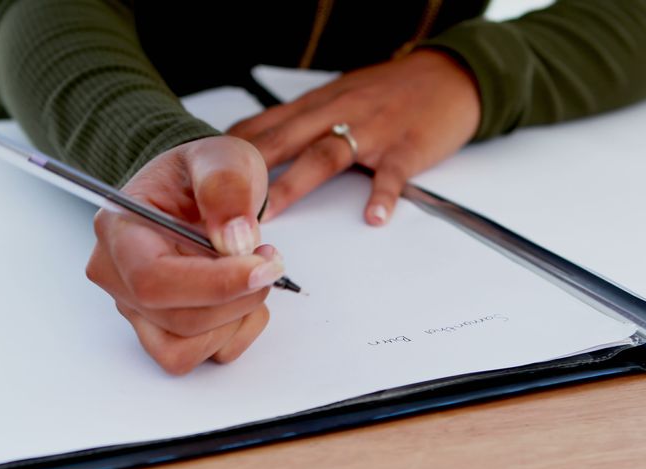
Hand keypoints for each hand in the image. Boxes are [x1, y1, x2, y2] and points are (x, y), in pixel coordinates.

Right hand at [85, 136, 283, 374]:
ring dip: (235, 320)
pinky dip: (232, 335)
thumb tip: (233, 239)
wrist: (199, 191)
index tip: (262, 266)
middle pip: (177, 319)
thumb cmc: (201, 174)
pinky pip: (196, 358)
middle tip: (267, 260)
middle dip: (239, 297)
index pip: (153, 279)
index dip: (215, 284)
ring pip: (184, 349)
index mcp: (119, 229)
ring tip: (251, 276)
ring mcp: (136, 309)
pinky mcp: (159, 331)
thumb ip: (226, 186)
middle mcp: (117, 276)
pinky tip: (242, 298)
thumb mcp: (221, 156)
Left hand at [228, 49, 480, 224]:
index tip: (199, 180)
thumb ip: (293, 123)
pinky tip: (373, 216)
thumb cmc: (386, 93)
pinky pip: (392, 173)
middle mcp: (336, 114)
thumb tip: (245, 144)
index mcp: (314, 106)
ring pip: (326, 155)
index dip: (229, 154)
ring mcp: (371, 130)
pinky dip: (383, 195)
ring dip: (296, 183)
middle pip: (284, 139)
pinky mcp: (406, 147)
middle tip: (221, 204)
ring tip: (273, 212)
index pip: (262, 126)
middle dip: (249, 172)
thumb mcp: (332, 98)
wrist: (447, 76)